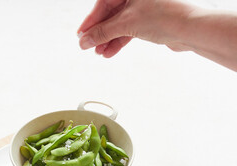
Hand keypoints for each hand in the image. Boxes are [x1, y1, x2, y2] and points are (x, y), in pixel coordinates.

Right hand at [77, 0, 193, 56]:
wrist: (191, 29)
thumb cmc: (164, 16)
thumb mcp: (127, 23)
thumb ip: (103, 32)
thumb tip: (84, 40)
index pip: (103, 2)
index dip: (91, 20)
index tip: (81, 34)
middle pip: (111, 14)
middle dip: (99, 32)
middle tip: (88, 46)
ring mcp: (144, 8)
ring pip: (119, 24)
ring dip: (108, 39)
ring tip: (99, 52)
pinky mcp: (149, 21)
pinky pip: (129, 31)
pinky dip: (119, 41)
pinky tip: (110, 52)